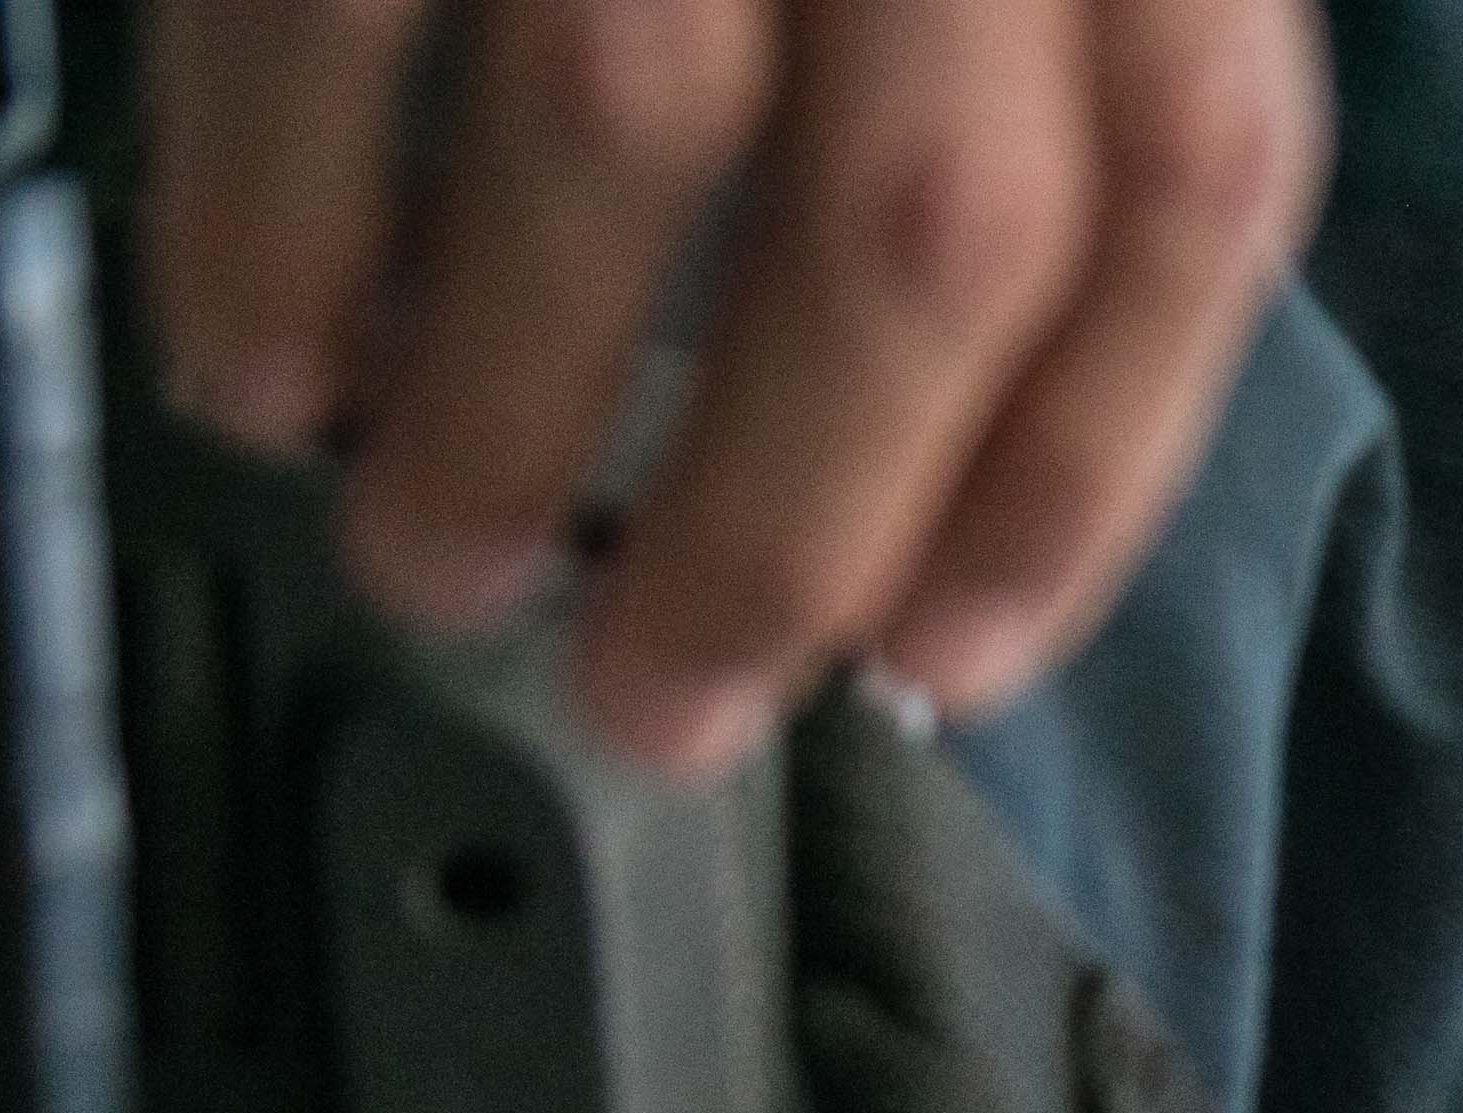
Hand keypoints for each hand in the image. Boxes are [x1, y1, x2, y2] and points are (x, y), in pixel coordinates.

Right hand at [141, 0, 1332, 776]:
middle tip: (657, 695)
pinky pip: (324, 17)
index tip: (954, 653)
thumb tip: (951, 411)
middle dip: (780, 533)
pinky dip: (278, 228)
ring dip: (514, 420)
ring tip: (444, 552)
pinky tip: (268, 356)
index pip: (1193, 187)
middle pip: (927, 233)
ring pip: (623, 143)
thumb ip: (1037, 36)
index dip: (1086, 471)